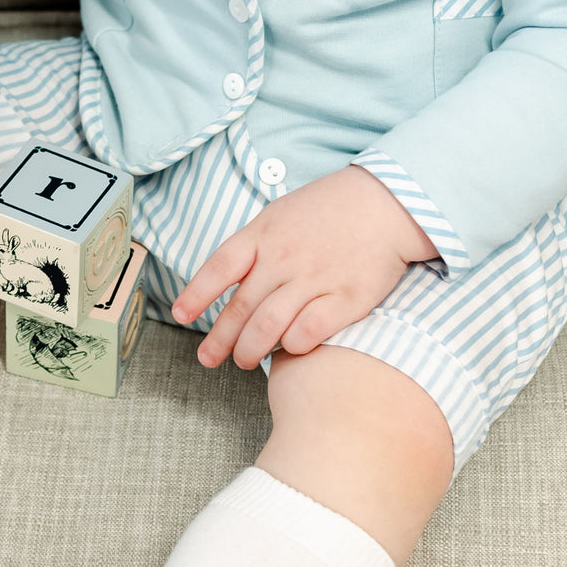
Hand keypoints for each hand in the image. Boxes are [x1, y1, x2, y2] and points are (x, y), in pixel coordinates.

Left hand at [171, 165, 436, 368]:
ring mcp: (314, 278)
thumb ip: (254, 245)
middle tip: (208, 358)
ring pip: (268, 325)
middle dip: (220, 339)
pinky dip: (292, 345)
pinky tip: (287, 351)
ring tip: (243, 362)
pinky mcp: (346, 298)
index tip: (180, 316)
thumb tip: (226, 276)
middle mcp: (284, 258)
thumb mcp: (280, 214)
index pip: (220, 268)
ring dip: (250, 349)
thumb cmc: (328, 210)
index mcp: (263, 234)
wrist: (386, 203)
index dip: (197, 294)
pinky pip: (309, 330)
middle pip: (241, 306)